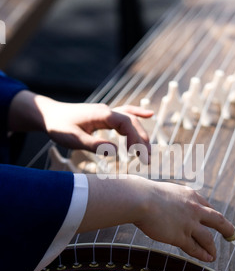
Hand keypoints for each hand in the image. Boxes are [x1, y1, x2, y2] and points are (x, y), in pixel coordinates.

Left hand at [9, 91, 153, 152]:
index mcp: (102, 114)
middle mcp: (107, 111)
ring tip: (148, 152)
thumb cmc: (59, 126)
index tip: (136, 154)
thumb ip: (94, 145)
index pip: (126, 123)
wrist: (49, 115)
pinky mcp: (105, 116)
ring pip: (131, 119)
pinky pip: (125, 114)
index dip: (135, 138)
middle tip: (148, 160)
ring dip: (141, 134)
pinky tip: (149, 115)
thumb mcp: (74, 139)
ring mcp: (107, 112)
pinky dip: (138, 115)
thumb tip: (113, 153)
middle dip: (143, 140)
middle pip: (133, 122)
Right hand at [134, 179, 234, 261]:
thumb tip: (164, 205)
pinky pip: (195, 248)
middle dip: (227, 229)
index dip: (212, 215)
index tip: (216, 221)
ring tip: (214, 255)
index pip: (207, 207)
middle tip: (232, 235)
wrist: (140, 199)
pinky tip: (208, 258)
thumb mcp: (165, 191)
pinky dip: (203, 254)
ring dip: (212, 247)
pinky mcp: (180, 236)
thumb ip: (171, 200)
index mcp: (190, 195)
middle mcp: (194, 209)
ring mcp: (189, 223)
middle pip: (217, 220)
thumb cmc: (144, 193)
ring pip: (208, 238)